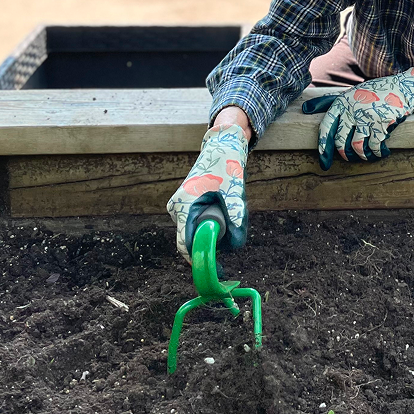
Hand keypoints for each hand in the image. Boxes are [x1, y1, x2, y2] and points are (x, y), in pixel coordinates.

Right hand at [166, 123, 248, 261]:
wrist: (221, 146)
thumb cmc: (225, 166)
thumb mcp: (234, 193)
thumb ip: (236, 217)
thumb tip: (237, 243)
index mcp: (183, 205)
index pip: (184, 243)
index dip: (197, 259)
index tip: (214, 268)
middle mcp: (177, 207)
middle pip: (189, 239)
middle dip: (208, 246)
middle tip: (230, 244)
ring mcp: (180, 206)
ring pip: (193, 231)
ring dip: (210, 234)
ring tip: (231, 222)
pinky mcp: (186, 205)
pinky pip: (195, 224)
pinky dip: (208, 226)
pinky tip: (225, 216)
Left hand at [317, 68, 413, 168]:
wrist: (404, 88)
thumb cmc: (374, 93)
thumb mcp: (350, 93)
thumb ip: (328, 102)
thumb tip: (304, 109)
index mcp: (342, 102)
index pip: (326, 127)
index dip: (323, 146)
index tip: (323, 161)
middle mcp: (352, 109)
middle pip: (341, 141)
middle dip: (344, 155)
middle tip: (349, 158)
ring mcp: (367, 116)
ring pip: (357, 147)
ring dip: (362, 156)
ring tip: (367, 156)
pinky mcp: (381, 123)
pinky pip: (374, 146)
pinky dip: (377, 153)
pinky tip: (381, 152)